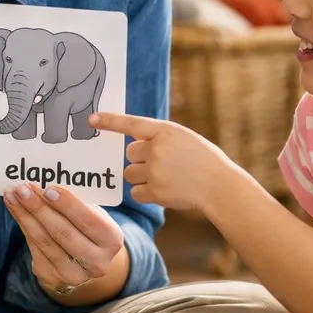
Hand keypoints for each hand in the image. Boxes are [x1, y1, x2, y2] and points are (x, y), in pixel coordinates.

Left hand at [3, 183, 123, 294]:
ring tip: (12, 196)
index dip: (67, 205)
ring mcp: (74, 274)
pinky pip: (34, 248)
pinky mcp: (52, 277)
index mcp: (111, 240)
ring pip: (44, 241)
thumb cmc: (87, 226)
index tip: (47, 189)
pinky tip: (15, 209)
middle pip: (63, 232)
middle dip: (39, 208)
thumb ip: (76, 202)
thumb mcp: (92, 213)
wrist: (84, 260)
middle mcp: (96, 262)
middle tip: (22, 189)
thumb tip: (46, 183)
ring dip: (25, 216)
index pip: (88, 220)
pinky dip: (23, 226)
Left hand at [89, 112, 243, 211]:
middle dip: (141, 159)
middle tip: (163, 164)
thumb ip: (159, 137)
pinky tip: (164, 190)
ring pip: (130, 173)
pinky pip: (136, 192)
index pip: (131, 123)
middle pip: (130, 154)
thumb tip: (133, 142)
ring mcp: (155, 171)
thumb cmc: (203, 160)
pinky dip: (145, 193)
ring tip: (165, 177)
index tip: (92, 118)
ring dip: (142, 176)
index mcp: (166, 131)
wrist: (220, 186)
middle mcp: (157, 149)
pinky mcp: (155, 192)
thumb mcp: (183, 138)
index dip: (110, 121)